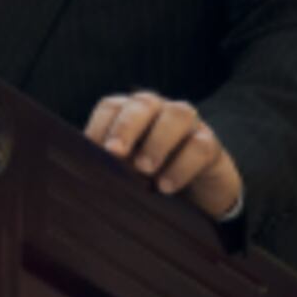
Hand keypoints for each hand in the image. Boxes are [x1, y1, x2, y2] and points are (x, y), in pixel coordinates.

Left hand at [84, 90, 242, 221]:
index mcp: (130, 114)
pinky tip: (166, 186)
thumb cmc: (148, 178)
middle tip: (114, 152)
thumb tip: (86, 171)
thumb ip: (107, 166)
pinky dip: (182, 166)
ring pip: (178, 114)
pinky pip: (201, 146)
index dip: (100, 125)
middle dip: (126, 126)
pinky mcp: (210, 145)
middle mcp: (159, 112)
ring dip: (159, 141)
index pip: (112, 107)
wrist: (196, 194)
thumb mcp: (124, 172)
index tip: (89, 150)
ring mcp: (189, 125)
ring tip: (145, 169)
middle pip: (143, 103)